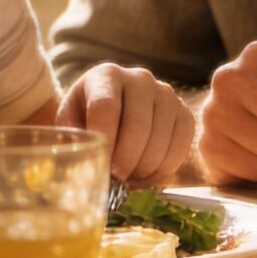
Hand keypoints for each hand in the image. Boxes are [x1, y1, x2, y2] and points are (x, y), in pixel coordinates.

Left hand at [59, 64, 194, 183]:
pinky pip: (181, 147)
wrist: (114, 110)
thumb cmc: (87, 119)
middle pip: (137, 123)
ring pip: (161, 138)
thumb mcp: (71, 123)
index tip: (104, 167)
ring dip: (144, 168)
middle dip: (127, 159)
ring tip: (128, 180)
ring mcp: (166, 95)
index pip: (106, 106)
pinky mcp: (184, 114)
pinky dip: (164, 169)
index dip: (106, 140)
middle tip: (117, 182)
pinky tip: (147, 178)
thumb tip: (84, 169)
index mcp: (106, 75)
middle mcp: (140, 79)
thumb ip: (74, 141)